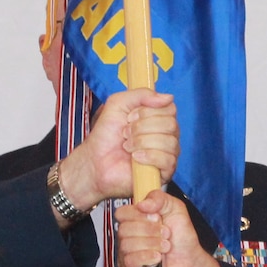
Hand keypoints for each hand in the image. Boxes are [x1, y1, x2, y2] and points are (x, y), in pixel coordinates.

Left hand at [57, 89, 177, 211]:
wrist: (95, 162)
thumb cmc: (106, 136)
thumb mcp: (118, 104)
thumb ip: (141, 94)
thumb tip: (167, 97)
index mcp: (159, 118)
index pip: (170, 108)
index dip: (148, 111)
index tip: (130, 117)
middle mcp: (167, 135)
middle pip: (170, 124)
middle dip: (142, 127)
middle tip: (125, 133)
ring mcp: (167, 154)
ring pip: (169, 141)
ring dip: (141, 142)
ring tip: (127, 146)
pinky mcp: (164, 172)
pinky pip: (167, 160)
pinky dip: (148, 156)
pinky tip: (136, 157)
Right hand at [115, 190, 220, 266]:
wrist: (191, 262)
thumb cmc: (182, 238)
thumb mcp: (175, 208)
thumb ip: (158, 198)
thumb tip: (141, 204)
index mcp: (135, 222)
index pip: (121, 213)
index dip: (139, 214)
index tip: (156, 217)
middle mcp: (128, 238)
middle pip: (123, 229)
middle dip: (150, 231)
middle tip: (166, 234)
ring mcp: (127, 256)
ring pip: (126, 245)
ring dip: (151, 244)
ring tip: (165, 247)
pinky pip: (128, 261)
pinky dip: (145, 257)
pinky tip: (157, 258)